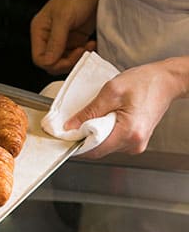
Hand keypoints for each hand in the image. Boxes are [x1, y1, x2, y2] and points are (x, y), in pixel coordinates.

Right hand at [30, 0, 96, 74]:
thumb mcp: (64, 18)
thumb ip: (55, 41)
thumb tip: (48, 61)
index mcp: (39, 30)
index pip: (39, 58)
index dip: (53, 63)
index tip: (68, 57)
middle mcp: (48, 36)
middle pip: (51, 62)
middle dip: (66, 62)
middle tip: (80, 52)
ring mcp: (62, 38)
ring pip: (64, 61)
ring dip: (77, 58)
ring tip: (87, 46)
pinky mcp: (75, 39)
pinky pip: (76, 55)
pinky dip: (84, 54)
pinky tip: (90, 44)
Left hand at [65, 59, 186, 157]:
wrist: (167, 81)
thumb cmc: (145, 82)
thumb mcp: (111, 92)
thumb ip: (89, 111)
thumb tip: (71, 126)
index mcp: (129, 133)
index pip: (94, 150)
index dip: (76, 143)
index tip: (65, 134)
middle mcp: (134, 143)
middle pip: (99, 149)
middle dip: (85, 137)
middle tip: (77, 121)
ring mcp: (136, 143)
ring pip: (105, 146)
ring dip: (95, 134)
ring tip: (96, 116)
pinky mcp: (136, 139)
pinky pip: (113, 141)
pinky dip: (104, 132)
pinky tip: (106, 118)